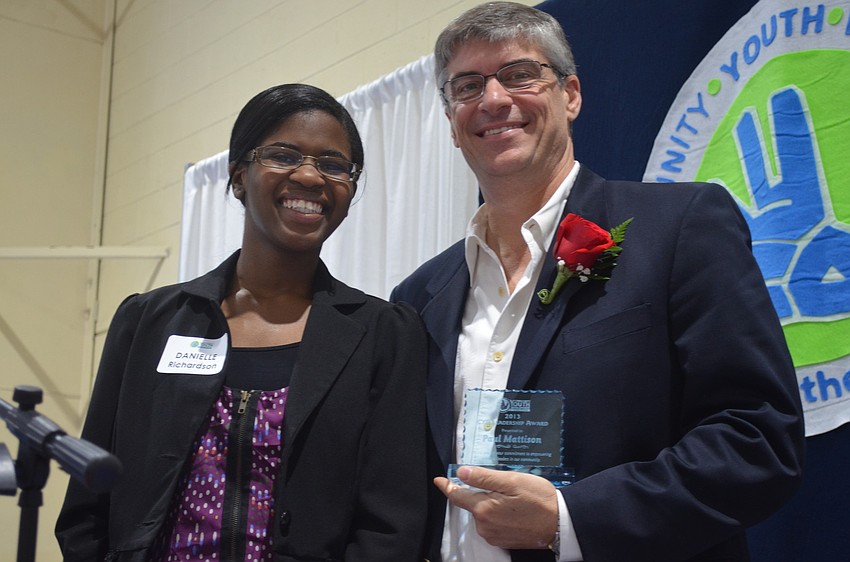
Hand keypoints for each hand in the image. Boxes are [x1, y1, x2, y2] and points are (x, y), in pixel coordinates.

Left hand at [435, 466, 558, 549]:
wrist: (560, 524)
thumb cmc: (539, 499)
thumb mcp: (512, 481)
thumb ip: (484, 477)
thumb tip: (460, 473)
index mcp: (484, 508)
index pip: (457, 496)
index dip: (447, 486)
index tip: (439, 480)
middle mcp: (484, 525)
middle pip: (472, 504)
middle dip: (481, 493)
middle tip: (504, 486)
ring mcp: (493, 536)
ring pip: (482, 514)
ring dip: (490, 505)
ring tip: (514, 499)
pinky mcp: (502, 542)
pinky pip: (491, 525)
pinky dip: (497, 515)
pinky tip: (514, 511)